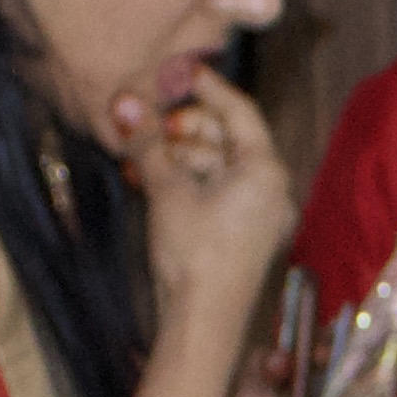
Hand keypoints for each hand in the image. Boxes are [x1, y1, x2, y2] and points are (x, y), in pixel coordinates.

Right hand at [113, 75, 295, 344]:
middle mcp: (271, 190)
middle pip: (226, 139)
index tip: (178, 73)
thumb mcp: (167, 191)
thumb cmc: (194, 256)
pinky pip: (214, 194)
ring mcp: (257, 215)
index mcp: (266, 170)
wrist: (201, 324)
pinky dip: (184, 183)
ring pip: (216, 167)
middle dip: (184, 128)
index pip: (239, 111)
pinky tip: (147, 178)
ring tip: (138, 153)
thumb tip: (125, 102)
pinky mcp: (240, 236)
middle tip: (149, 124)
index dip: (206, 89)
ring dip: (176, 156)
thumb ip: (148, 144)